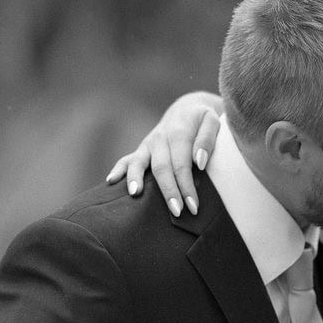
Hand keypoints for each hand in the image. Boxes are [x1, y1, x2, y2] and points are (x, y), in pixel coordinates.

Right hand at [106, 92, 222, 214]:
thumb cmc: (202, 121)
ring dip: (135, 179)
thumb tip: (199, 162)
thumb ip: (207, 139)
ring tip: (135, 194)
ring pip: (139, 162)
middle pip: (161, 168)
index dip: (186, 186)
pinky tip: (110, 182)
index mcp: (178, 132)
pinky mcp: (141, 150)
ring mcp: (148, 144)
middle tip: (177, 212)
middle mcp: (160, 138)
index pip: (181, 164)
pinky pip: (127, 159)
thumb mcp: (212, 121)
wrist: (186, 110)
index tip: (193, 207)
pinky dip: (118, 170)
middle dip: (168, 191)